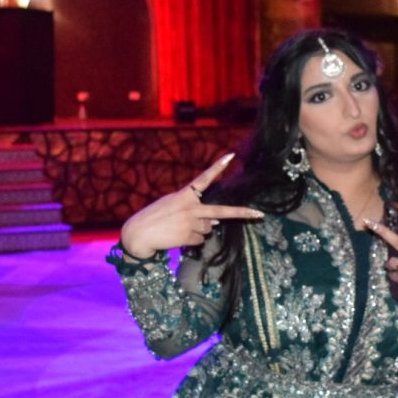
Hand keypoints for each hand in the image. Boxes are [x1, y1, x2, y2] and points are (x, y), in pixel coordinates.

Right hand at [119, 153, 262, 257]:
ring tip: (177, 229)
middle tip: (259, 215)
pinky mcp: (189, 236)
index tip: (231, 156)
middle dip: (242, 214)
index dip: (217, 167)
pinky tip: (176, 237)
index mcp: (185, 195)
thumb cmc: (154, 217)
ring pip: (207, 230)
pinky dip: (190, 241)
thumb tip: (215, 225)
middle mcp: (191, 208)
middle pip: (221, 212)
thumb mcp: (172, 206)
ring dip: (197, 231)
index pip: (204, 179)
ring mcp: (191, 223)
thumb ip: (193, 211)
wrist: (137, 234)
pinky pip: (199, 240)